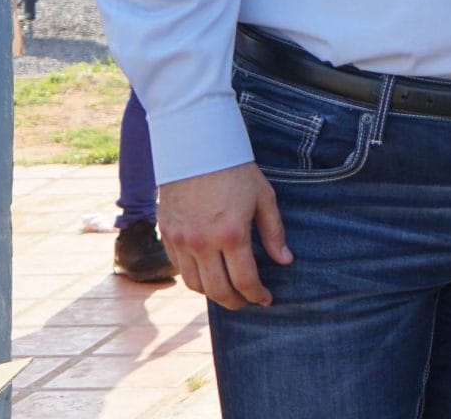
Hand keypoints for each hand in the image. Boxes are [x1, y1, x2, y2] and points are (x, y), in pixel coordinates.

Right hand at [157, 163, 290, 309]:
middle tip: (247, 302)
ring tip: (228, 292)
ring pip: (194, 284)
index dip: (257, 295)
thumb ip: (274, 232)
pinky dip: (194, 277)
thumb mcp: (264, 198)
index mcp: (231, 234)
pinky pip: (178, 267)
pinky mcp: (166, 234)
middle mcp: (203, 243)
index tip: (266, 299)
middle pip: (217, 290)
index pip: (245, 280)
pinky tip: (207, 273)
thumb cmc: (236, 171)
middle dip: (236, 302)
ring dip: (213, 294)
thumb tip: (285, 261)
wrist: (197, 148)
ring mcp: (181, 240)